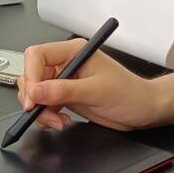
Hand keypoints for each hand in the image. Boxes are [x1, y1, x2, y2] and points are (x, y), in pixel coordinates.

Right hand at [17, 39, 160, 131]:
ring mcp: (64, 80)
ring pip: (35, 92)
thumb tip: (36, 91)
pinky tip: (60, 121)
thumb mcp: (96, 91)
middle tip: (42, 113)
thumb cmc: (130, 94)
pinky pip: (43, 104)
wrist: (142, 110)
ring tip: (57, 121)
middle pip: (32, 75)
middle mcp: (66, 63)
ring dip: (40, 110)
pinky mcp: (64, 96)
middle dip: (34, 97)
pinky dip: (46, 116)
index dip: (31, 76)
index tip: (33, 98)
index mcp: (73, 51)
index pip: (37, 55)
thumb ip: (64, 91)